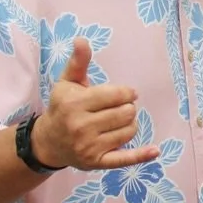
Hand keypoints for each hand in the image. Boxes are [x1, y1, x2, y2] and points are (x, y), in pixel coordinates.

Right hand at [34, 39, 159, 170]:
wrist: (48, 142)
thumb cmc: (61, 107)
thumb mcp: (67, 82)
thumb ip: (78, 62)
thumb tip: (82, 40)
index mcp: (74, 103)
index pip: (116, 95)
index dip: (127, 93)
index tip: (127, 94)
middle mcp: (81, 126)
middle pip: (126, 113)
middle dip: (127, 108)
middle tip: (119, 109)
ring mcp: (89, 146)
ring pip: (129, 131)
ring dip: (129, 124)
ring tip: (117, 122)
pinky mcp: (96, 162)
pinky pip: (124, 159)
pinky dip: (141, 155)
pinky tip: (155, 151)